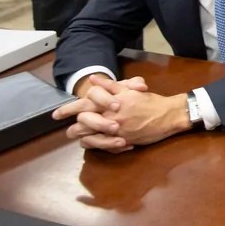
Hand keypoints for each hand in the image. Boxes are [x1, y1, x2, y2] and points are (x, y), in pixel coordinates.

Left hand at [56, 75, 189, 151]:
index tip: (56, 114)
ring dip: (80, 136)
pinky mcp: (121, 141)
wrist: (168, 115)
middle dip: (71, 126)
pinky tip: (90, 142)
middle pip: (83, 123)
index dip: (68, 109)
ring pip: (89, 136)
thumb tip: (94, 80)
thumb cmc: (150, 101)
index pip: (84, 104)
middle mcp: (111, 117)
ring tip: (75, 136)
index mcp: (112, 102)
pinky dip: (93, 144)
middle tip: (64, 129)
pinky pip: (101, 145)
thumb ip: (111, 86)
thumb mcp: (131, 90)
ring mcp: (115, 131)